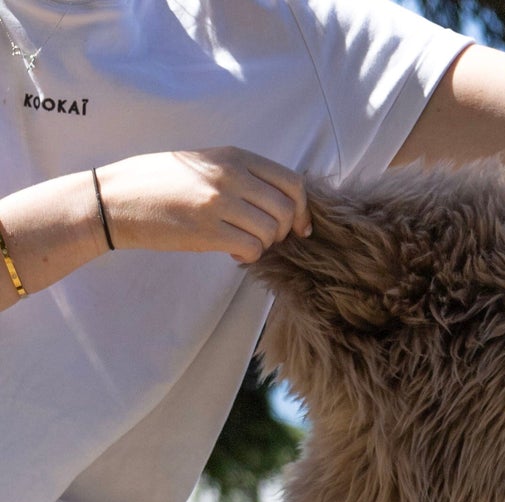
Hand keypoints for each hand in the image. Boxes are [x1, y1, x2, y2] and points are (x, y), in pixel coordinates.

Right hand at [93, 147, 311, 263]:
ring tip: (242, 242)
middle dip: (285, 231)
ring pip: (272, 232)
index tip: (299, 227)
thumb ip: (242, 174)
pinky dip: (249, 256)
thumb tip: (283, 199)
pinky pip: (253, 249)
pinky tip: (232, 252)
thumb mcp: (205, 164)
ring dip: (264, 244)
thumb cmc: (161, 183)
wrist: (116, 199)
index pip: (292, 182)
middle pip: (287, 210)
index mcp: (234, 156)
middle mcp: (230, 175)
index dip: (303, 210)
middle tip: (267, 239)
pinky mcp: (208, 230)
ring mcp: (219, 202)